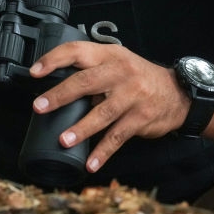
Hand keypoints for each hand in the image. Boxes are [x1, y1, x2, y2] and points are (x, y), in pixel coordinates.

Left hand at [28, 42, 190, 172]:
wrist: (178, 93)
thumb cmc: (139, 78)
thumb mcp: (117, 63)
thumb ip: (92, 70)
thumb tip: (55, 88)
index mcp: (109, 56)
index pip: (78, 51)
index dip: (54, 59)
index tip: (35, 72)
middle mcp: (120, 72)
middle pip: (86, 82)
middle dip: (60, 95)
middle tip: (39, 107)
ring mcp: (132, 96)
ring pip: (102, 113)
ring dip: (81, 129)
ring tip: (64, 140)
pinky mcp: (141, 118)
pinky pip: (118, 137)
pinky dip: (103, 152)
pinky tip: (90, 163)